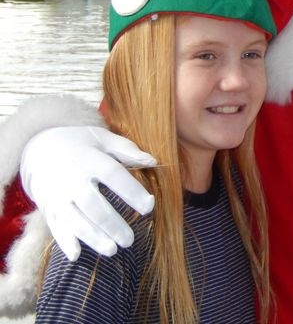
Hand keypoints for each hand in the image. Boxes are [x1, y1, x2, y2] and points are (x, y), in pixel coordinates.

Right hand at [21, 126, 156, 260]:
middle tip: (129, 240)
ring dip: (93, 237)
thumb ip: (127, 150)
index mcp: (89, 159)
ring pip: (74, 220)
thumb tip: (153, 161)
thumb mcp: (102, 138)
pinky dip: (64, 241)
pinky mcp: (49, 208)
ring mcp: (57, 195)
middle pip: (92, 204)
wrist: (38, 148)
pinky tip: (76, 256)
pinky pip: (55, 226)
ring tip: (112, 250)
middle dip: (111, 223)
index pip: (113, 175)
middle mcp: (71, 179)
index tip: (149, 206)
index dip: (132, 191)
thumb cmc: (80, 144)